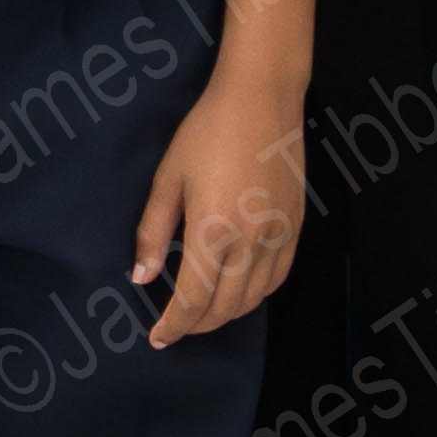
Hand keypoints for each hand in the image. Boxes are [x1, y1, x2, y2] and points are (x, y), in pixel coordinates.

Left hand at [131, 76, 302, 346]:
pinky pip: (278, 278)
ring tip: (204, 315)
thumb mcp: (168, 178)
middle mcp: (250, 242)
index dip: (174, 325)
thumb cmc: (206, 131)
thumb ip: (153, 232)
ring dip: (227, 315)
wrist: (261, 99)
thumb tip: (141, 277)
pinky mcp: (295, 226)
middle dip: (197, 325)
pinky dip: (257, 296)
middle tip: (176, 327)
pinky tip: (241, 293)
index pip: (193, 300)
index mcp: (213, 231)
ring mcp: (278, 236)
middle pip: (225, 307)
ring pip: (254, 299)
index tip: (158, 338)